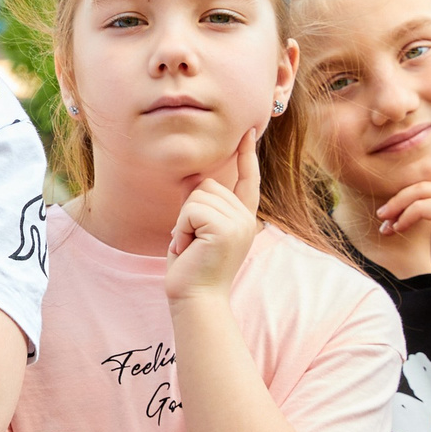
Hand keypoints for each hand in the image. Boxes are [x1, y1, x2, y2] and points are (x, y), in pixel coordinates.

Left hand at [165, 128, 263, 303]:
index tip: (248, 133)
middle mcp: (245, 218)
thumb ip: (199, 204)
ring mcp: (239, 222)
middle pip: (208, 184)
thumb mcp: (196, 230)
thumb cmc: (192, 268)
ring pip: (198, 195)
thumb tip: (194, 176)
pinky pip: (192, 208)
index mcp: (242, 218)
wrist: (196, 299)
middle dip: (189, 211)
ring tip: (190, 246)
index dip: (247, 156)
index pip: (247, 180)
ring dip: (183, 221)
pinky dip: (182, 227)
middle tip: (191, 242)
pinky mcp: (226, 228)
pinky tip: (187, 247)